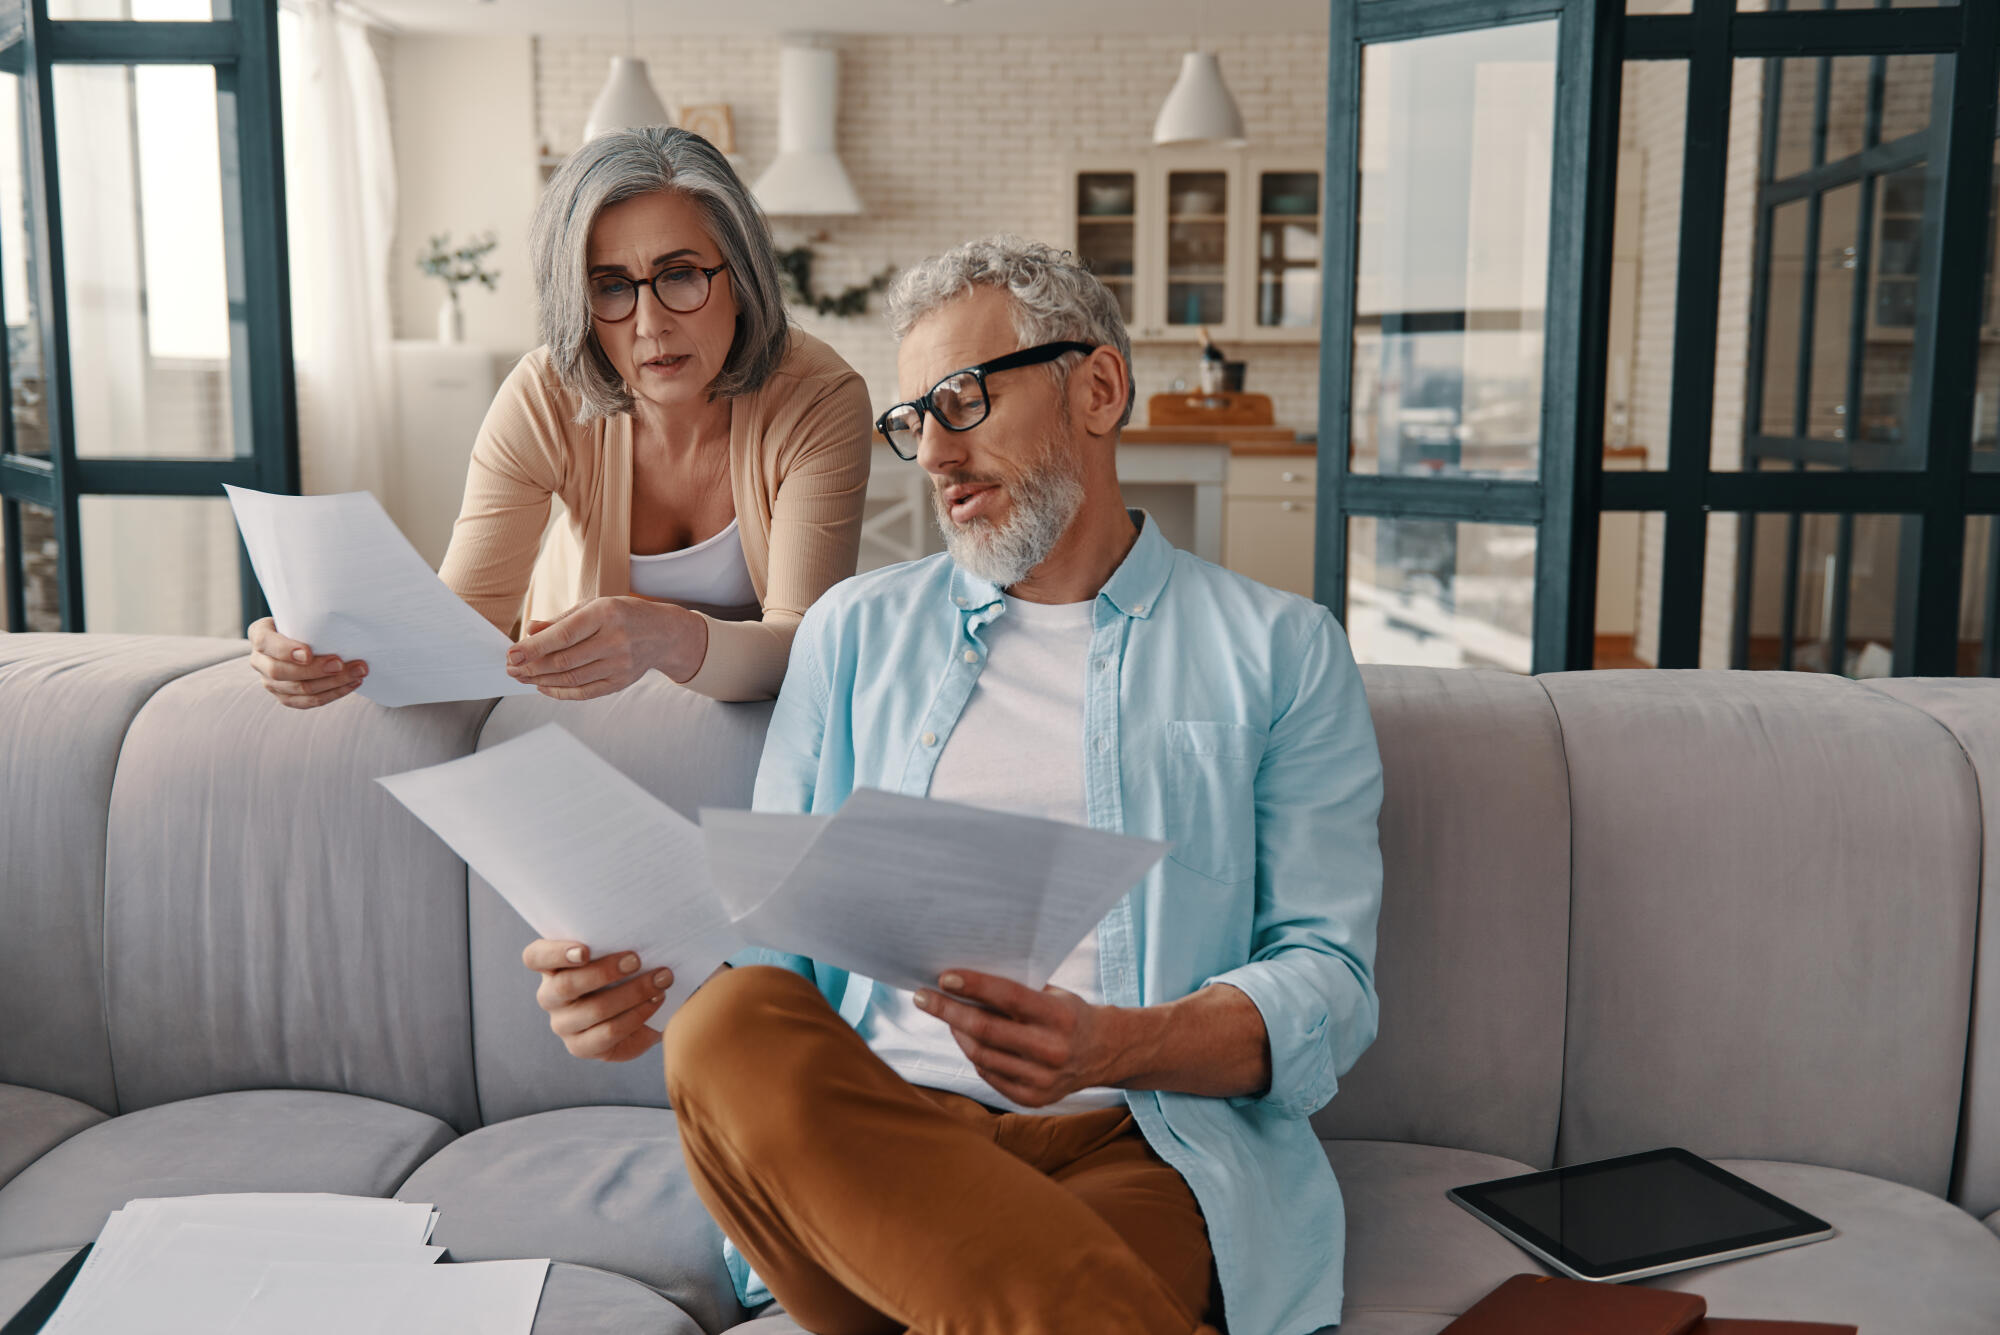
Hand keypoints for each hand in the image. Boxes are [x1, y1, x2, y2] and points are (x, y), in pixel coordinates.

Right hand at [247, 617, 366, 708]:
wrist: (299, 639)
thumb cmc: (301, 624)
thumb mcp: (299, 615)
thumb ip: (308, 620)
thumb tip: (337, 621)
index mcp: (259, 634)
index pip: (266, 643)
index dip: (286, 651)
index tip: (308, 653)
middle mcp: (259, 660)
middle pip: (281, 672)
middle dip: (315, 670)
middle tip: (341, 664)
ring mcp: (270, 682)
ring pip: (299, 689)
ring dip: (332, 683)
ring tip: (357, 672)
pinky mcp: (285, 697)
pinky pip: (308, 702)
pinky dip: (333, 693)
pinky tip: (351, 684)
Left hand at [505, 597, 704, 699]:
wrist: (663, 633)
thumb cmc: (622, 615)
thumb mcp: (594, 607)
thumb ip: (561, 620)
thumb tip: (529, 632)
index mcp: (605, 614)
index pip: (563, 635)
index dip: (534, 647)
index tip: (511, 654)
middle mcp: (615, 640)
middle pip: (564, 660)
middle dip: (532, 666)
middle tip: (511, 668)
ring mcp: (620, 664)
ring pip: (572, 678)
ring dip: (541, 680)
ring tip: (522, 677)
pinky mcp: (621, 681)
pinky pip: (585, 691)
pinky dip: (560, 692)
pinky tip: (543, 687)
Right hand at [522, 938, 673, 1061]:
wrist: (643, 1006)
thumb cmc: (626, 968)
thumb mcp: (618, 950)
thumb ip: (616, 940)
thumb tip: (641, 926)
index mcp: (551, 966)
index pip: (535, 957)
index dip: (555, 953)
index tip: (584, 950)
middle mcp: (550, 997)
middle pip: (565, 985)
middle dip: (604, 972)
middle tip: (636, 959)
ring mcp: (563, 1025)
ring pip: (592, 1010)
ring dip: (631, 993)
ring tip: (661, 980)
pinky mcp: (582, 1047)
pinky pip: (608, 1033)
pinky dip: (637, 1016)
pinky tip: (655, 1002)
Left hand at [913, 970, 1122, 1108]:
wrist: (1105, 1053)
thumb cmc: (1070, 1014)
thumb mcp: (1053, 994)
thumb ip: (1017, 992)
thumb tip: (963, 982)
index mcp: (1060, 1017)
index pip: (1009, 998)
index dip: (974, 986)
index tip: (943, 977)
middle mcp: (1052, 1051)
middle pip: (986, 1030)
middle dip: (948, 1011)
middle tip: (922, 997)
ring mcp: (1042, 1080)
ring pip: (982, 1055)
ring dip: (957, 1033)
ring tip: (946, 1016)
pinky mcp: (1033, 1099)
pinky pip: (989, 1074)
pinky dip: (974, 1055)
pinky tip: (968, 1039)